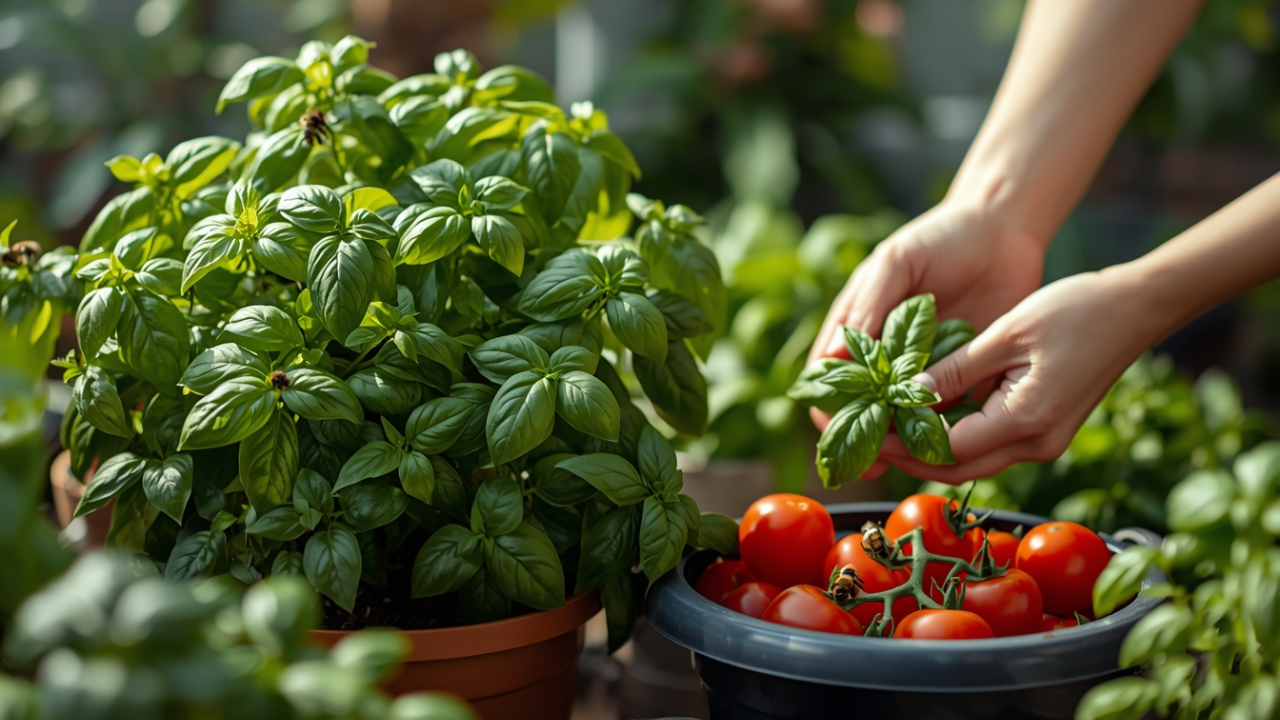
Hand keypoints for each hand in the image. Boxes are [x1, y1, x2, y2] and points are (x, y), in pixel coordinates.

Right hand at [807, 200, 1047, 476]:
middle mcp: (885, 355)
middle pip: (862, 409)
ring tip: (911, 459)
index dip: (827, 410)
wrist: (1005, 229)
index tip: (837, 433)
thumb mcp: (897, 261)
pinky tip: (948, 443)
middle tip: (875, 463)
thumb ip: (868, 305)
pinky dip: (943, 430)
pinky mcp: (962, 374)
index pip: (827, 381)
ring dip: (903, 440)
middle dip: (864, 439)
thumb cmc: (941, 237)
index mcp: (857, 328)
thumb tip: (832, 357)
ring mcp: (923, 368)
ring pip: (902, 418)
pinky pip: (948, 412)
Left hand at [879, 267, 1160, 482]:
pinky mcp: (1046, 431)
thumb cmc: (1075, 311)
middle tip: (870, 434)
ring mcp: (1045, 442)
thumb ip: (954, 370)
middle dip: (910, 456)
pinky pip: (992, 444)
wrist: (1135, 309)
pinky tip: (929, 415)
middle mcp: (1037, 444)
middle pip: (958, 467)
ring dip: (932, 448)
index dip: (902, 444)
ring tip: (890, 425)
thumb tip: (908, 395)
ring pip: (974, 460)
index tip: (867, 428)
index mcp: (1025, 421)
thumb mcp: (1004, 335)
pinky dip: (958, 436)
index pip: (947, 451)